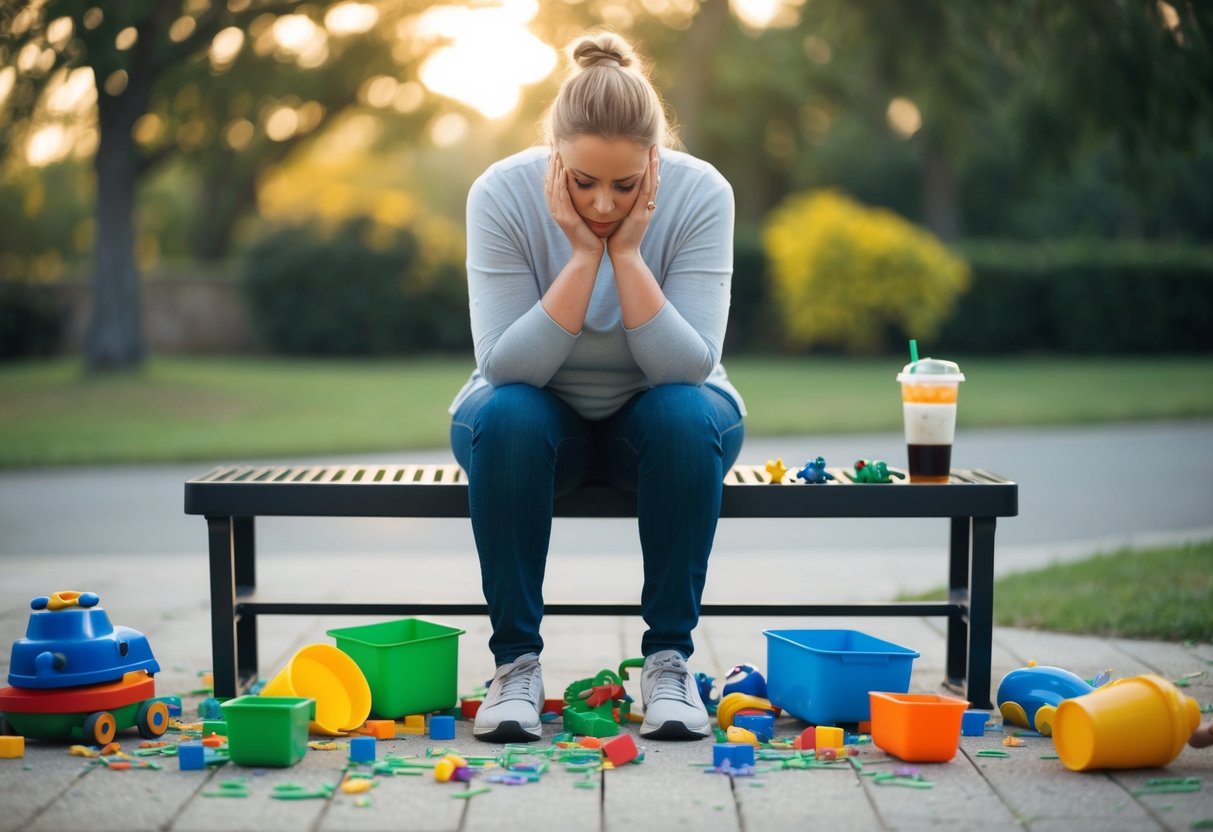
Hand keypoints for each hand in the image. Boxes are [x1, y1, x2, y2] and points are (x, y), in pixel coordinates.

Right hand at [546, 151, 603, 257]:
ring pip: (553, 185)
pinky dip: (561, 182)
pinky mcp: (566, 217)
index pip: (553, 181)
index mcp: (559, 206)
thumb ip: (581, 200)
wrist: (589, 254)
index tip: (557, 148)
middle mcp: (556, 208)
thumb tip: (587, 185)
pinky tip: (564, 170)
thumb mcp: (584, 213)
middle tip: (553, 144)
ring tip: (557, 151)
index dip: (553, 165)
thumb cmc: (590, 234)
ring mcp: (559, 213)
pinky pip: (561, 196)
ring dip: (555, 168)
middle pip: (549, 180)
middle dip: (551, 162)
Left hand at [606, 145, 658, 259]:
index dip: (647, 166)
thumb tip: (613, 195)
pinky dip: (649, 178)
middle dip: (653, 161)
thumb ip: (621, 206)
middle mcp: (646, 205)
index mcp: (640, 205)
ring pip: (652, 182)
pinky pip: (647, 192)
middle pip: (652, 178)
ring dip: (654, 165)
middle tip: (653, 143)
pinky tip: (650, 167)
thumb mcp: (620, 217)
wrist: (623, 255)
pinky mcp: (642, 213)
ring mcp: (646, 209)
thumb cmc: (618, 238)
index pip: (645, 181)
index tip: (646, 150)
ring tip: (654, 148)